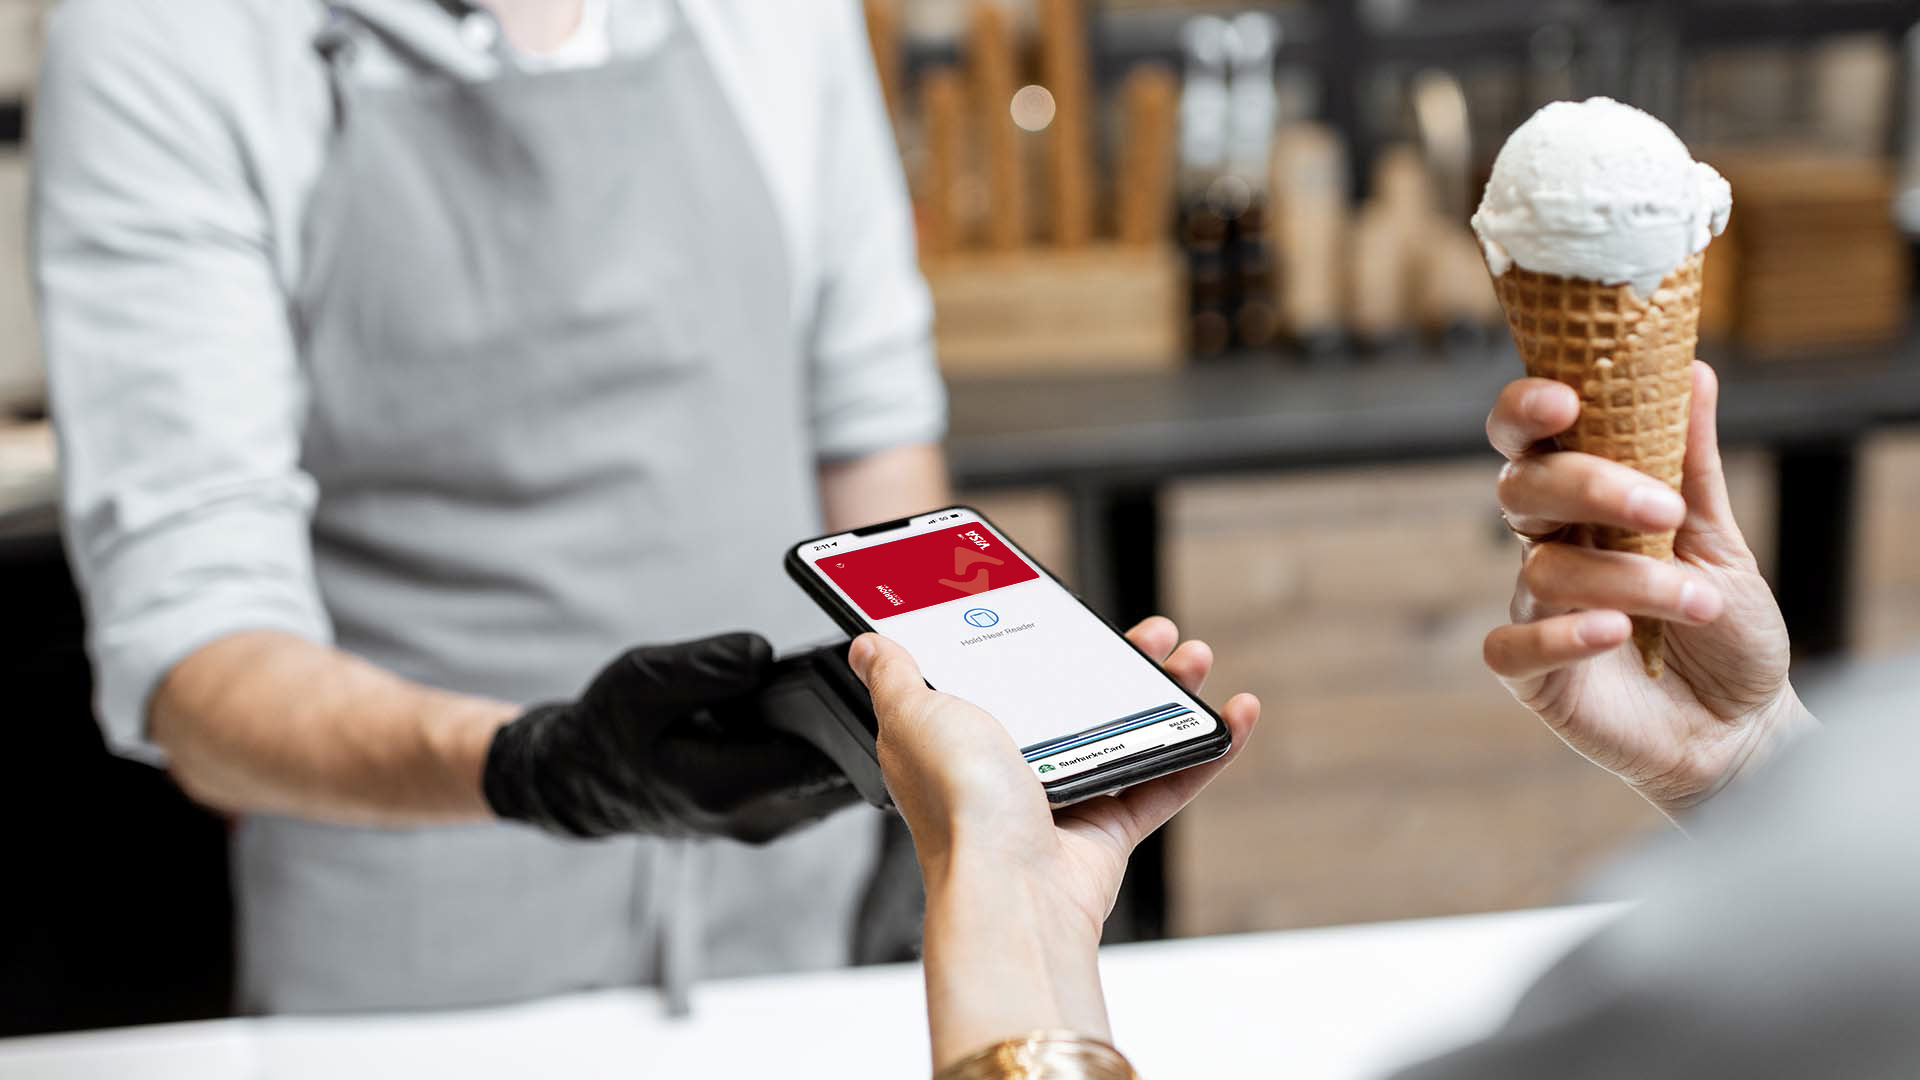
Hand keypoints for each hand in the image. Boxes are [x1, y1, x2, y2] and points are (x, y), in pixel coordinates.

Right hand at [483, 633, 856, 841]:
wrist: (583, 782)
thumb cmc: (608, 728)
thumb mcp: (640, 681)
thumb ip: (702, 668)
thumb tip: (761, 655)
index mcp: (721, 787)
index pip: (814, 761)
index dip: (845, 719)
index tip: (862, 678)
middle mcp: (752, 817)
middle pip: (835, 775)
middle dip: (856, 728)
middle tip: (871, 680)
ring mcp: (764, 823)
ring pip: (833, 784)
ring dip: (846, 742)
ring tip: (850, 692)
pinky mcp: (770, 816)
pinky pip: (817, 786)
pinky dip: (827, 752)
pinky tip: (824, 715)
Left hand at [849, 617, 1259, 946]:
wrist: (1009, 887)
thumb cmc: (960, 807)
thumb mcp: (916, 714)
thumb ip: (897, 677)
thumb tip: (869, 644)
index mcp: (965, 739)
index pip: (1006, 677)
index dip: (1041, 643)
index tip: (1074, 611)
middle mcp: (1014, 770)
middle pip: (1080, 700)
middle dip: (1122, 659)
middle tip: (1153, 631)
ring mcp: (1065, 800)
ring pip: (1129, 734)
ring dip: (1169, 693)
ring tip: (1193, 658)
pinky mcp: (1110, 831)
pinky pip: (1167, 781)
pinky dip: (1205, 750)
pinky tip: (1232, 717)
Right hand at [1485, 361, 1815, 814]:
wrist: (1740, 728)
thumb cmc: (1723, 630)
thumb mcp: (1721, 540)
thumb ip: (1693, 465)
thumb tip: (1693, 370)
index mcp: (1582, 505)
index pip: (1528, 442)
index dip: (1525, 412)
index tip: (1564, 398)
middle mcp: (1549, 549)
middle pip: (1521, 491)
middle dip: (1586, 487)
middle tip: (1661, 510)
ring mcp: (1535, 611)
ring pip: (1541, 570)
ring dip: (1626, 580)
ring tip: (1697, 604)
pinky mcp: (1532, 676)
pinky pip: (1512, 646)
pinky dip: (1560, 636)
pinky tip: (1613, 635)